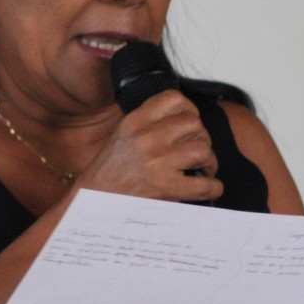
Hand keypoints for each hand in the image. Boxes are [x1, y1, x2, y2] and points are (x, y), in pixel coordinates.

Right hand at [76, 90, 223, 202]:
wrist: (91, 203)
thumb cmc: (107, 173)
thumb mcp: (121, 136)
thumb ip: (147, 124)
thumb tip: (182, 121)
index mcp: (134, 121)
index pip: (173, 99)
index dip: (189, 109)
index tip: (191, 123)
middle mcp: (146, 137)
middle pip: (194, 123)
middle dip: (201, 137)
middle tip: (197, 151)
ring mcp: (157, 162)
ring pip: (203, 149)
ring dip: (209, 161)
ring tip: (203, 169)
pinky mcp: (166, 188)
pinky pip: (205, 184)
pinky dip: (213, 187)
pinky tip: (208, 189)